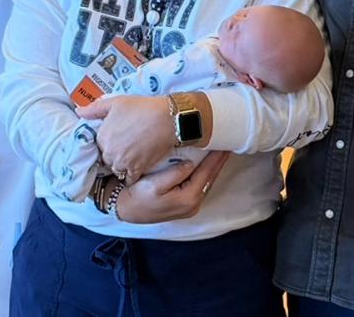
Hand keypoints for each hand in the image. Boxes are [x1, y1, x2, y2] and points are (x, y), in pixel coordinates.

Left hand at [77, 95, 174, 182]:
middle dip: (113, 154)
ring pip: (116, 169)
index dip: (107, 142)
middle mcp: (109, 152)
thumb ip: (94, 109)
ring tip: (131, 156)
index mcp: (102, 137)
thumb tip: (78, 112)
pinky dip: (130, 176)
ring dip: (121, 165)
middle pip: (106, 158)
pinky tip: (136, 168)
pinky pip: (128, 179)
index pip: (98, 145)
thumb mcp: (115, 102)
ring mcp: (122, 162)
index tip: (117, 138)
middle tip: (125, 146)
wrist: (166, 118)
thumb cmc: (140, 107)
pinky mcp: (136, 170)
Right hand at [115, 151, 230, 223]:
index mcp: (188, 198)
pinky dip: (205, 174)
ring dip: (213, 168)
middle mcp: (192, 205)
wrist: (126, 208)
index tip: (225, 144)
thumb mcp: (155, 183)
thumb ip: (176, 173)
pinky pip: (199, 186)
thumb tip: (191, 163)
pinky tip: (207, 166)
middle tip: (228, 144)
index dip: (216, 158)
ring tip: (220, 152)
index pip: (206, 173)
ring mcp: (189, 207)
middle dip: (218, 162)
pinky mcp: (184, 205)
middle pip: (210, 178)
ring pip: (206, 182)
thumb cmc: (138, 195)